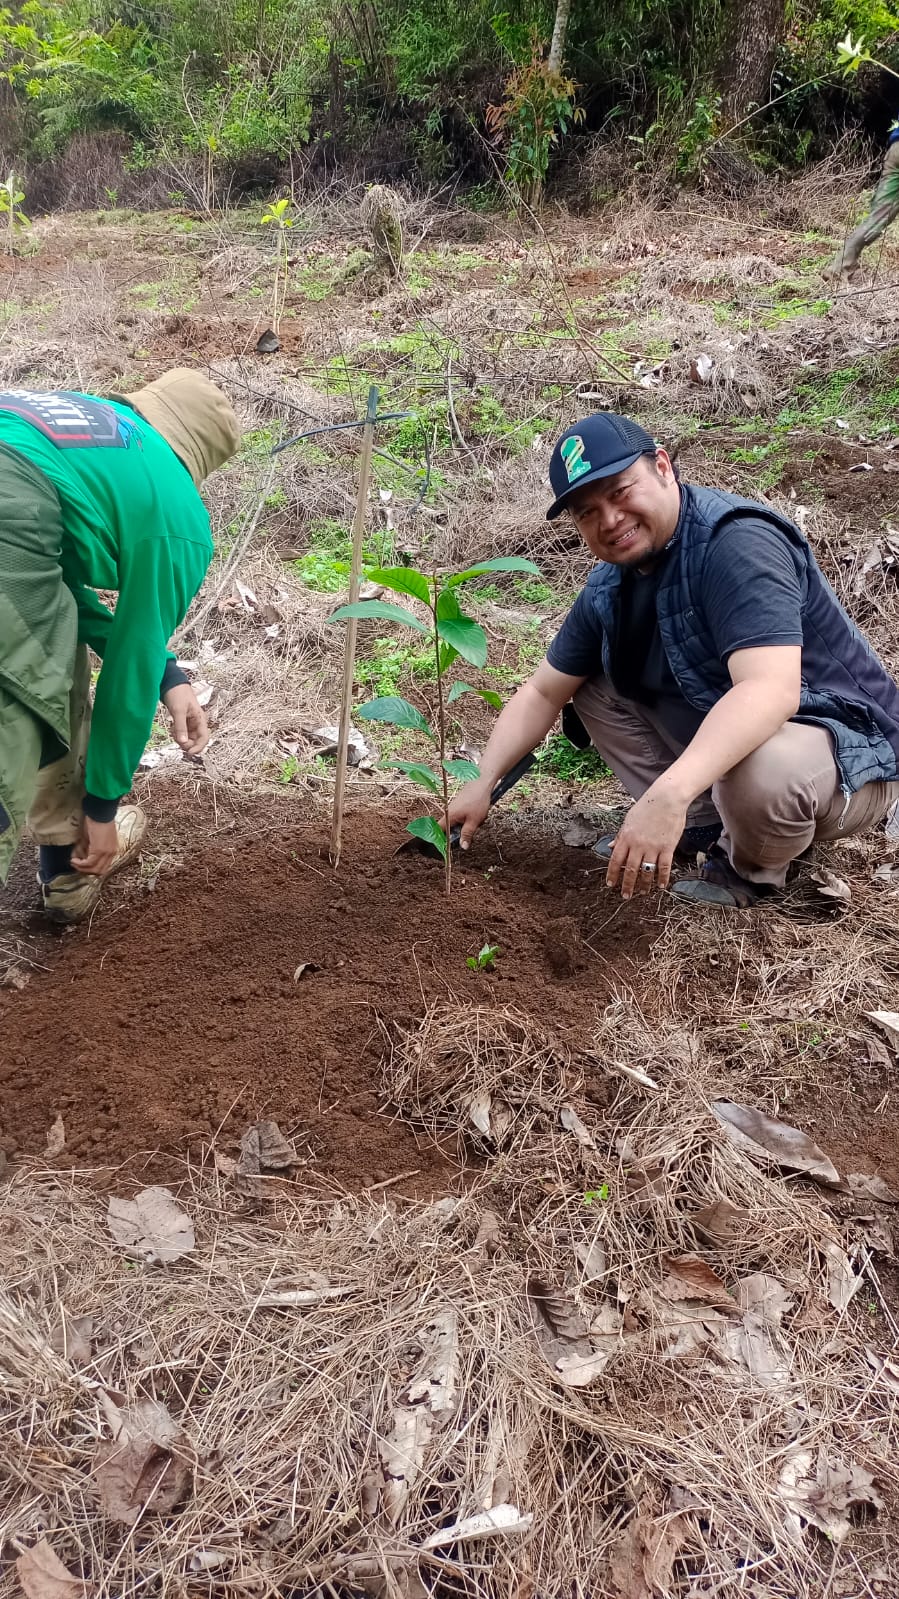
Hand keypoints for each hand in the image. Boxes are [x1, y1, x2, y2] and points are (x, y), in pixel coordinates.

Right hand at [71, 817, 118, 875]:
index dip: (90, 869)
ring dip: (82, 868)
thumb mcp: (93, 838)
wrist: (100, 811)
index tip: (80, 865)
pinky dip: (80, 864)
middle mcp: (111, 853)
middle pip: (99, 871)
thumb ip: (88, 848)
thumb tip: (80, 856)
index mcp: (112, 850)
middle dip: (86, 871)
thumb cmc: (96, 820)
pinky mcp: (100, 850)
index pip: (103, 867)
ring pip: (94, 870)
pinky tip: (74, 860)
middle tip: (76, 865)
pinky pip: (89, 863)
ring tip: (74, 862)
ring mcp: (107, 852)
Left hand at [163, 683, 209, 754]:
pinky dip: (177, 735)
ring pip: (188, 738)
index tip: (189, 753)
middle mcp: (197, 722)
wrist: (170, 683)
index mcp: (200, 719)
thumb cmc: (177, 693)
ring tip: (173, 732)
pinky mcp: (183, 722)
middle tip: (176, 739)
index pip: (204, 738)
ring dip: (181, 739)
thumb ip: (181, 727)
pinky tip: (172, 729)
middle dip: (187, 743)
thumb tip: (183, 743)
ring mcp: (190, 723)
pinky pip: (182, 734)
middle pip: (196, 740)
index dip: (198, 747)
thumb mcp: (178, 711)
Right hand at [447, 778, 493, 849]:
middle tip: (468, 836)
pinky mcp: (459, 807)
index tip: (444, 849)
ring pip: (457, 824)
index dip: (440, 841)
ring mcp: (453, 810)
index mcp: (448, 817)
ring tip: (476, 821)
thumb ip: (467, 834)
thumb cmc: (477, 800)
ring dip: (466, 827)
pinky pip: (461, 819)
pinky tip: (477, 816)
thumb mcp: (474, 821)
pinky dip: (469, 820)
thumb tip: (463, 847)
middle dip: (459, 834)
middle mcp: (448, 813)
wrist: (481, 783)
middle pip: (448, 830)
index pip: (438, 832)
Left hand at [605, 781, 687, 898]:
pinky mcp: (667, 847)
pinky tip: (661, 885)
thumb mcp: (628, 819)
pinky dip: (662, 878)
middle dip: (627, 885)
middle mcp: (638, 844)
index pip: (616, 860)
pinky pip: (664, 867)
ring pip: (646, 871)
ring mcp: (653, 847)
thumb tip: (610, 845)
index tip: (610, 884)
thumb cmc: (648, 806)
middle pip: (630, 869)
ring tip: (643, 892)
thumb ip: (620, 835)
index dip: (612, 874)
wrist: (667, 798)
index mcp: (626, 837)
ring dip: (644, 884)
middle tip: (626, 895)